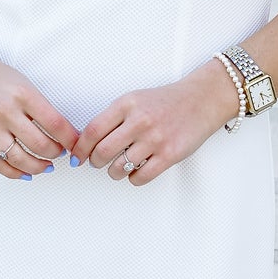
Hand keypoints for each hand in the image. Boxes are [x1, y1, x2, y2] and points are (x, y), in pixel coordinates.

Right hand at [0, 41, 77, 179]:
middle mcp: (6, 111)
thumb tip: (66, 134)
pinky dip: (14, 173)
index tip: (76, 145)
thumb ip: (43, 108)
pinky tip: (25, 173)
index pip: (55, 123)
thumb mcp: (27, 85)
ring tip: (46, 166)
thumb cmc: (0, 80)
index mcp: (24, 94)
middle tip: (60, 153)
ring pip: (19, 158)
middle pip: (39, 144)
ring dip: (38, 167)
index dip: (70, 139)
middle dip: (56, 153)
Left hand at [72, 61, 238, 185]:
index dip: (80, 148)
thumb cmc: (166, 102)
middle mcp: (140, 121)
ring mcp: (155, 139)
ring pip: (119, 168)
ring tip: (119, 167)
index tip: (77, 157)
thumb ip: (113, 117)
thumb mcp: (135, 100)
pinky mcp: (169, 154)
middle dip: (95, 162)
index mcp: (126, 104)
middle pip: (102, 152)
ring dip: (114, 172)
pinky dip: (133, 178)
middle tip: (97, 162)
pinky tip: (136, 170)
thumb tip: (87, 142)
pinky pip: (140, 177)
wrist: (200, 101)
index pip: (92, 131)